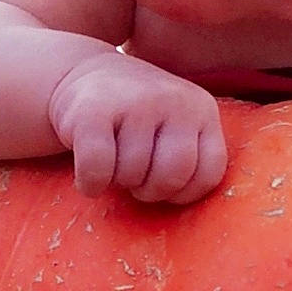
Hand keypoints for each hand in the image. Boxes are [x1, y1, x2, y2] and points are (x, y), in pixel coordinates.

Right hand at [48, 54, 227, 202]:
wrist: (82, 74)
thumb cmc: (135, 119)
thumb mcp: (175, 127)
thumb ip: (191, 157)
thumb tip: (193, 215)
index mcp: (202, 109)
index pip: (209, 173)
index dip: (183, 192)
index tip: (162, 183)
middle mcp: (174, 100)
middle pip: (173, 176)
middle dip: (150, 190)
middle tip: (134, 177)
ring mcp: (136, 101)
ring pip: (132, 174)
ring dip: (117, 182)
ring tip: (112, 161)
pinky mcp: (94, 109)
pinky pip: (98, 168)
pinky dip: (89, 183)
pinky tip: (87, 174)